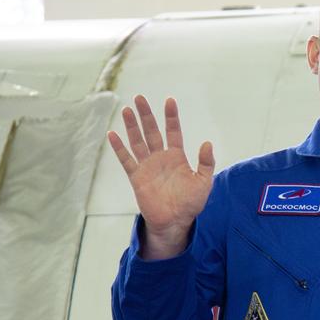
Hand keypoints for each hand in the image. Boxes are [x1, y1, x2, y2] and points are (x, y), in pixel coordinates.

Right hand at [107, 95, 214, 259]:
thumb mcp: (203, 182)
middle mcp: (160, 158)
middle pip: (152, 132)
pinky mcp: (137, 177)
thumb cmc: (191, 203)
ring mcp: (147, 166)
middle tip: (140, 98)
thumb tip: (207, 143)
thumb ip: (206, 163)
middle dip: (146, 115)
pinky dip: (119, 148)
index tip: (169, 100)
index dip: (171, 117)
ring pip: (138, 141)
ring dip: (132, 126)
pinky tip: (112, 134)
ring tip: (127, 110)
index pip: (173, 132)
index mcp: (177, 157)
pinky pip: (126, 160)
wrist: (175, 221)